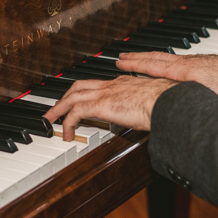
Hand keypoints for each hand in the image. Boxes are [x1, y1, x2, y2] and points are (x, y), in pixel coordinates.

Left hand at [43, 75, 177, 140]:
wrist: (167, 100)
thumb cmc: (165, 103)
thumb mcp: (151, 104)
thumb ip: (142, 110)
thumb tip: (145, 122)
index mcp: (123, 83)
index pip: (97, 84)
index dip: (85, 92)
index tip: (80, 101)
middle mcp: (112, 85)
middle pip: (79, 86)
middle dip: (65, 97)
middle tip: (56, 109)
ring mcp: (105, 93)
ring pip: (72, 97)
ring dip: (58, 109)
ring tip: (50, 121)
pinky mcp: (102, 104)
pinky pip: (76, 113)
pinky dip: (67, 123)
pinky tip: (67, 134)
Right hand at [115, 51, 217, 101]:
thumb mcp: (201, 96)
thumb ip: (184, 100)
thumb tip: (167, 111)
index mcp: (180, 70)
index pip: (151, 65)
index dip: (134, 64)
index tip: (119, 61)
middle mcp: (183, 62)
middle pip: (154, 57)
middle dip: (136, 57)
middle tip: (121, 56)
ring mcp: (190, 60)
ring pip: (164, 56)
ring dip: (148, 56)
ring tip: (137, 57)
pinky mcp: (198, 62)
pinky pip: (174, 58)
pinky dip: (163, 58)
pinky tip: (164, 63)